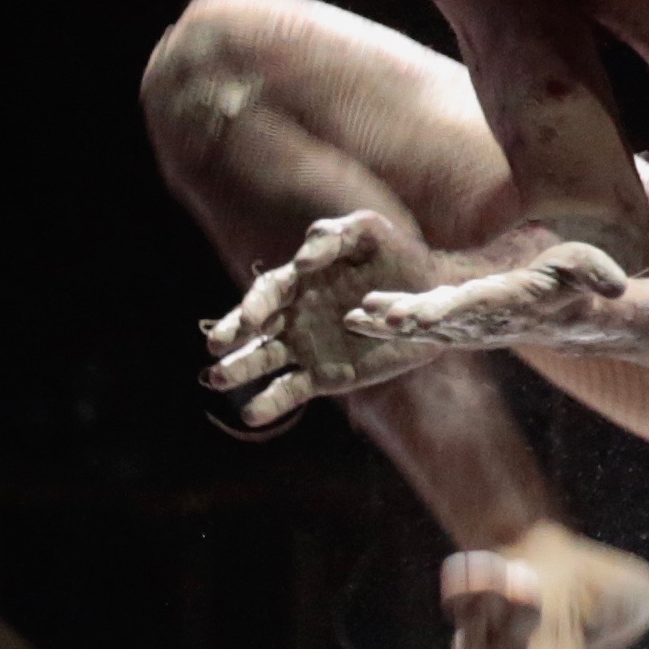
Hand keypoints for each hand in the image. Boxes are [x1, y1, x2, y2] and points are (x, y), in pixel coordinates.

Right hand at [200, 209, 444, 427]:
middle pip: (254, 328)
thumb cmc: (398, 257)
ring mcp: (306, 348)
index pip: (267, 293)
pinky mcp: (324, 377)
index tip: (250, 321)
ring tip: (216, 378)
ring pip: (264, 360)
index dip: (255, 306)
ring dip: (239, 370)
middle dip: (232, 336)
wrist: (433, 297)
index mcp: (300, 281)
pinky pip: (290, 391)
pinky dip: (270, 404)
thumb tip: (301, 261)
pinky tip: (251, 416)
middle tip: (215, 348)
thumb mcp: (370, 233)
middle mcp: (294, 315)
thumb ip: (334, 236)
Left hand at [340, 242, 631, 354]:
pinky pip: (415, 325)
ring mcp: (466, 326)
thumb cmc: (575, 288)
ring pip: (422, 326)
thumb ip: (598, 274)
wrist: (565, 321)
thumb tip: (617, 287)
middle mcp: (484, 319)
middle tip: (378, 317)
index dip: (447, 310)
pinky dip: (384, 323)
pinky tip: (352, 318)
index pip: (477, 306)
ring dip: (387, 323)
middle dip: (411, 318)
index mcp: (511, 302)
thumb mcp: (589, 272)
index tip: (418, 313)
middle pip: (442, 320)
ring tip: (353, 318)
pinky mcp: (453, 325)